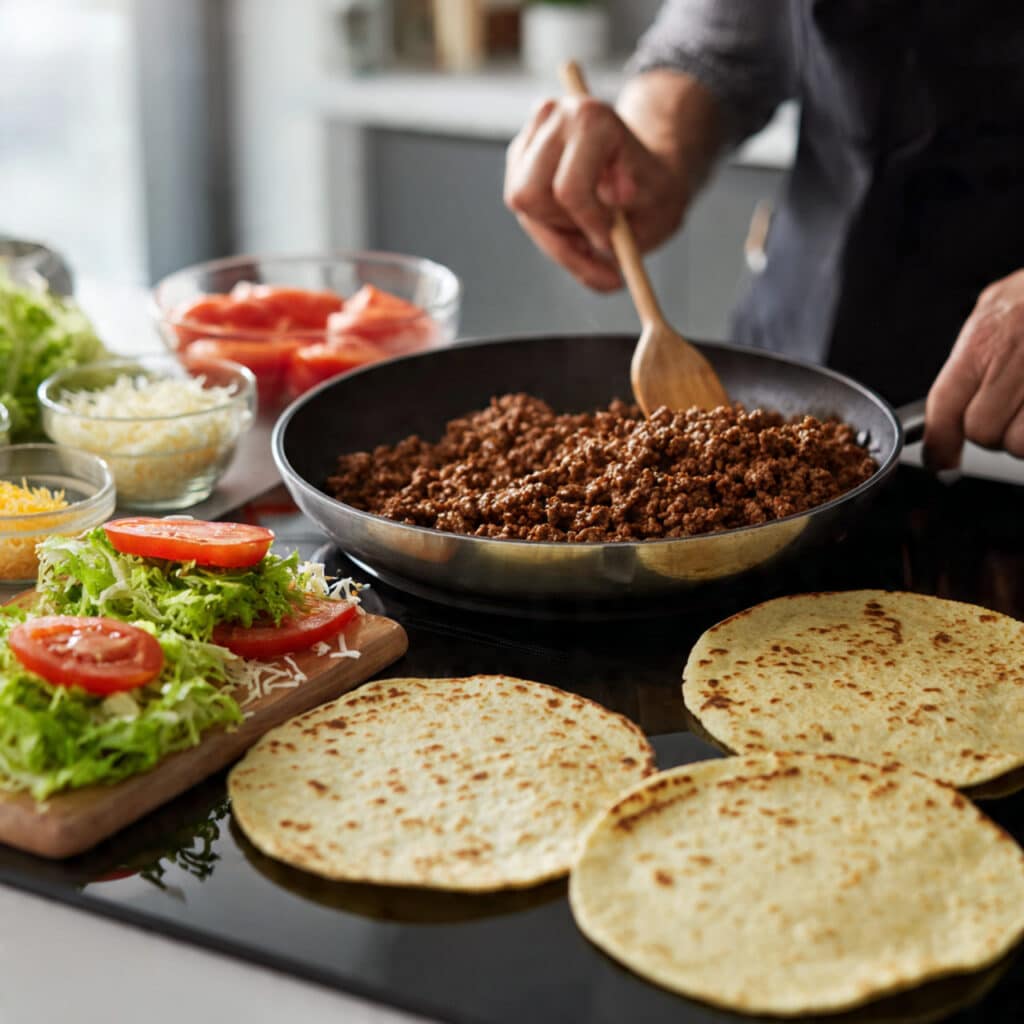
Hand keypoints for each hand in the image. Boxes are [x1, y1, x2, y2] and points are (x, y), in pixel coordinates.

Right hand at [503, 95, 687, 291]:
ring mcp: (530, 134)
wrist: (644, 174)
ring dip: (554, 231)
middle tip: (597, 239)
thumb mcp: (658, 210)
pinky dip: (548, 229)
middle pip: (530, 196)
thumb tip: (610, 214)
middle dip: (561, 228)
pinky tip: (575, 225)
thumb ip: (632, 220)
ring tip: (588, 230)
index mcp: (593, 120)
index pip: (569, 189)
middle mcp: (554, 116)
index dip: (588, 223)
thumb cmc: (652, 190)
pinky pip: (522, 208)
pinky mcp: (519, 156)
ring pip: (521, 204)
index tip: (610, 240)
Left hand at [924, 269, 1023, 469]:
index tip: (941, 459)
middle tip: (1011, 410)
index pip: (945, 406)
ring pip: (1018, 444)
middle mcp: (1017, 361)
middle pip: (982, 431)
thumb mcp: (1002, 302)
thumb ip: (975, 347)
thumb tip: (953, 395)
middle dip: (993, 430)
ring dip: (1023, 436)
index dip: (939, 442)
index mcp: (989, 338)